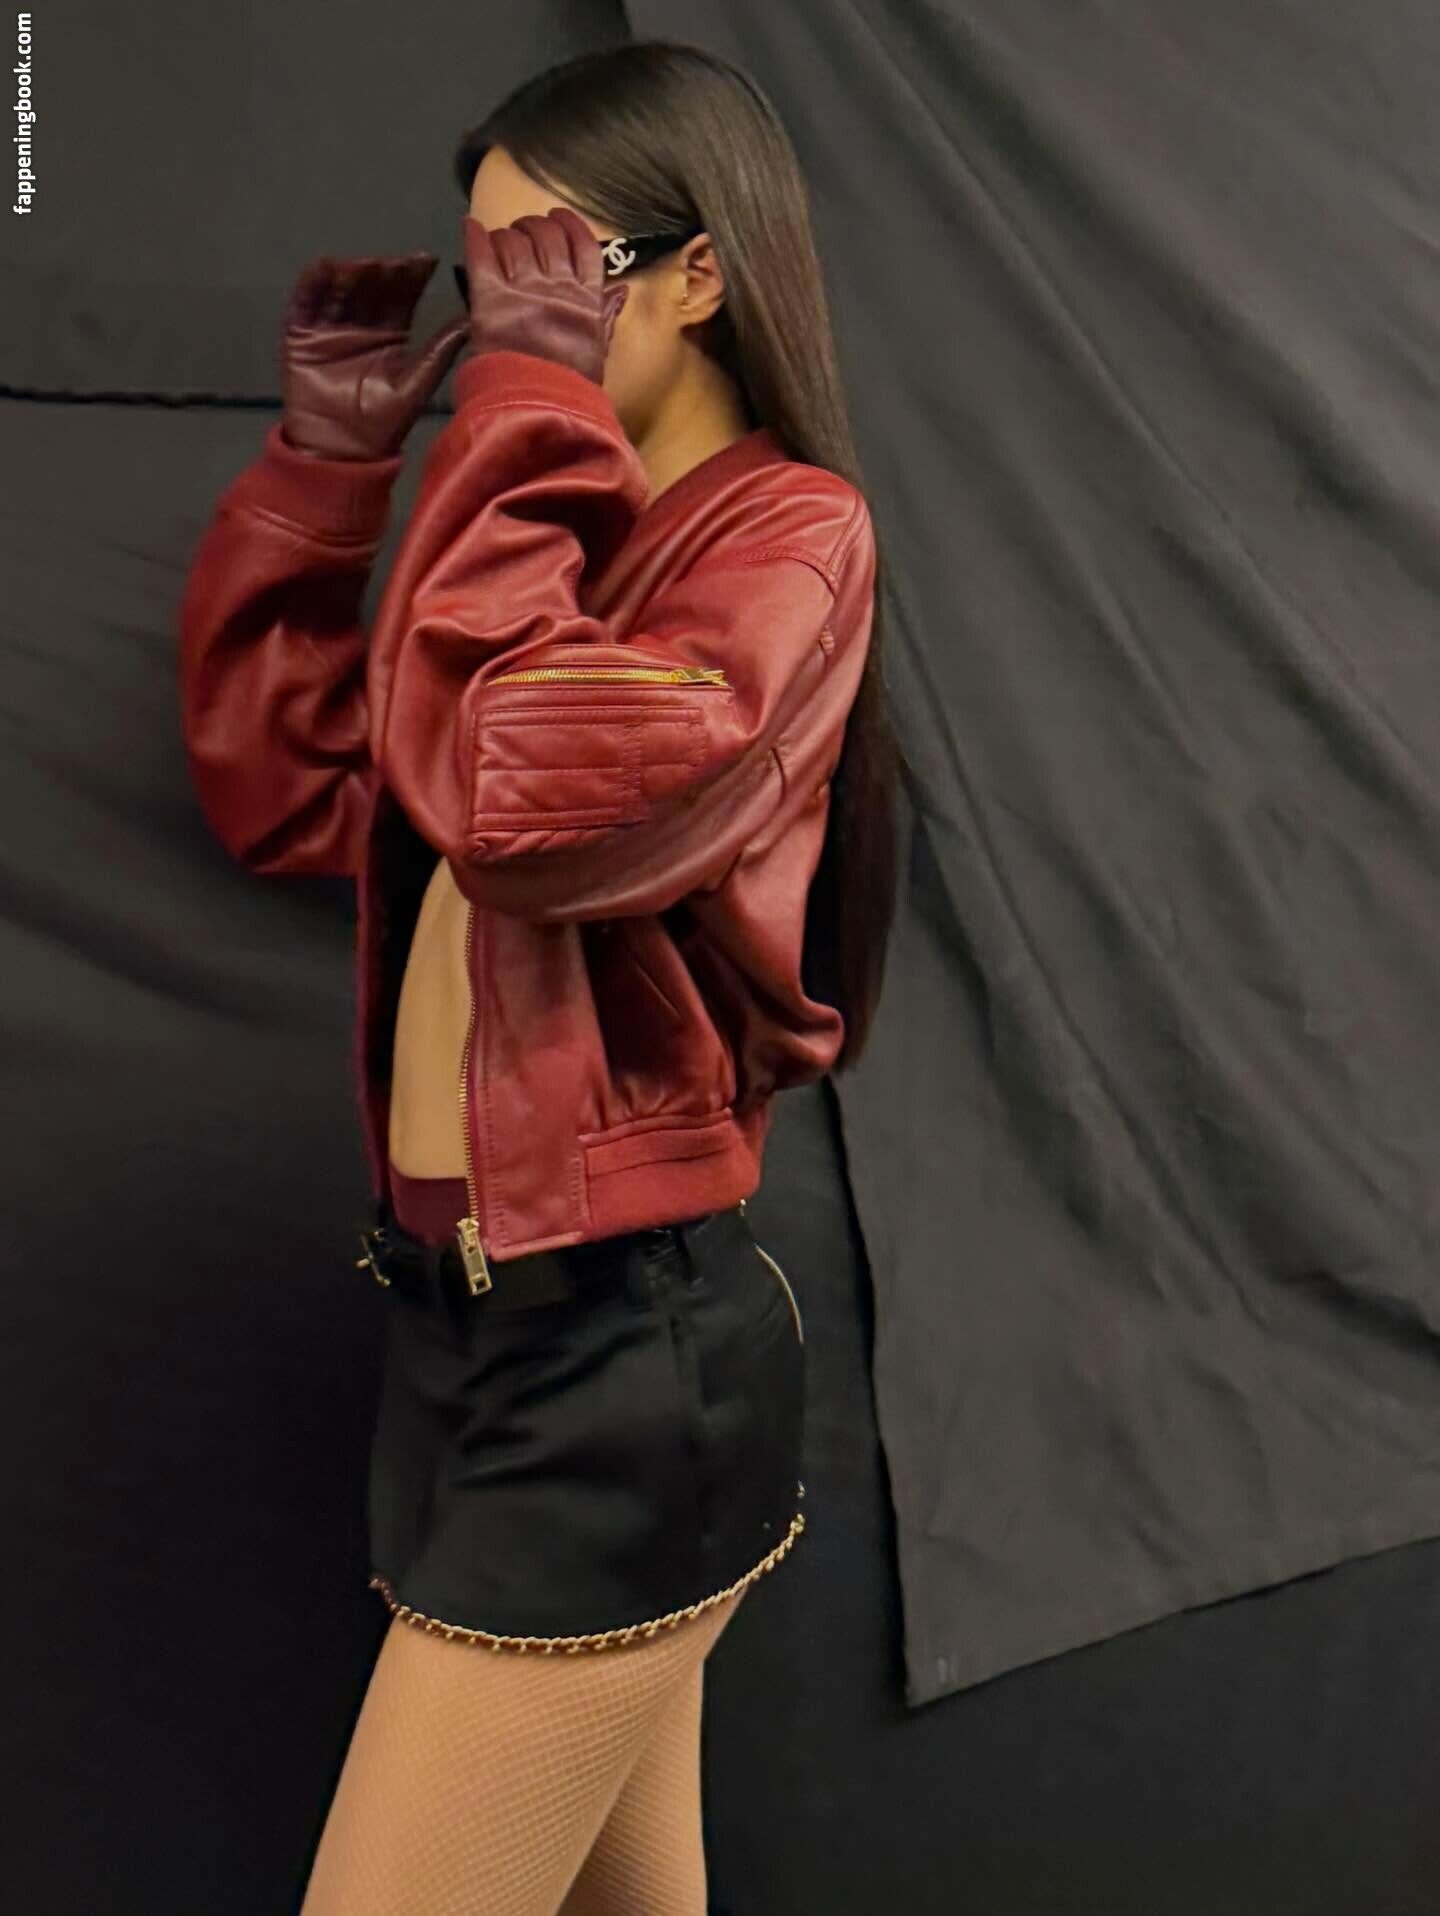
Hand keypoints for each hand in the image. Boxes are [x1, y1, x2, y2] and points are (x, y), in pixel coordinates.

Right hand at [281, 253, 469, 460]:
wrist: (342, 452)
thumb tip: (470, 322)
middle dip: (382, 272)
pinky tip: (325, 268)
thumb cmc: (383, 426)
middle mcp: (361, 327)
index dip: (412, 278)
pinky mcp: (302, 336)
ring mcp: (330, 328)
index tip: (425, 259)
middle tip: (394, 261)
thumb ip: (439, 353)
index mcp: (391, 336)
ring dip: (351, 273)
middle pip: (372, 289)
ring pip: (341, 291)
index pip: (402, 298)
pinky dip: (312, 284)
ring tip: (365, 264)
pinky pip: (305, 304)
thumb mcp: (416, 386)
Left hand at [459, 208, 628, 385]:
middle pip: (546, 235)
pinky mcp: (490, 297)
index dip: (569, 225)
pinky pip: (481, 255)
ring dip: (506, 236)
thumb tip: (622, 289)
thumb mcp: (598, 351)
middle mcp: (556, 285)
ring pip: (513, 240)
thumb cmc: (572, 388)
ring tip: (501, 241)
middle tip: (523, 232)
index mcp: (586, 298)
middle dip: (533, 227)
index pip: (583, 245)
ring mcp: (523, 288)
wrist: (540, 410)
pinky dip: (475, 236)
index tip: (557, 219)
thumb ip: (606, 316)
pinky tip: (472, 227)